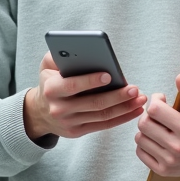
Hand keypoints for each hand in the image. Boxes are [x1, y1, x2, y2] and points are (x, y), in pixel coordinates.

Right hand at [24, 52, 145, 140]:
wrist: (39, 112)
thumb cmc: (49, 82)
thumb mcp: (47, 66)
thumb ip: (58, 55)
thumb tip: (78, 49)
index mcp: (52, 89)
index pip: (73, 85)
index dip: (91, 81)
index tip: (110, 75)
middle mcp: (59, 108)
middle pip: (94, 103)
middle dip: (117, 96)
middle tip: (135, 89)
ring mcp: (69, 122)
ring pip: (102, 115)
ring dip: (124, 108)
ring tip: (140, 99)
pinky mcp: (77, 132)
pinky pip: (104, 125)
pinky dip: (121, 118)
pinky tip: (135, 110)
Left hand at [134, 74, 179, 176]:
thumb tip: (179, 78)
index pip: (154, 110)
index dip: (155, 100)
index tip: (162, 99)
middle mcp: (178, 147)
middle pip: (143, 124)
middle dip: (148, 114)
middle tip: (157, 112)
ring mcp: (170, 161)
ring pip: (140, 138)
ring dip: (146, 129)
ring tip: (158, 126)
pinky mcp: (163, 171)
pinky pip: (141, 152)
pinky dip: (145, 144)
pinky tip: (156, 138)